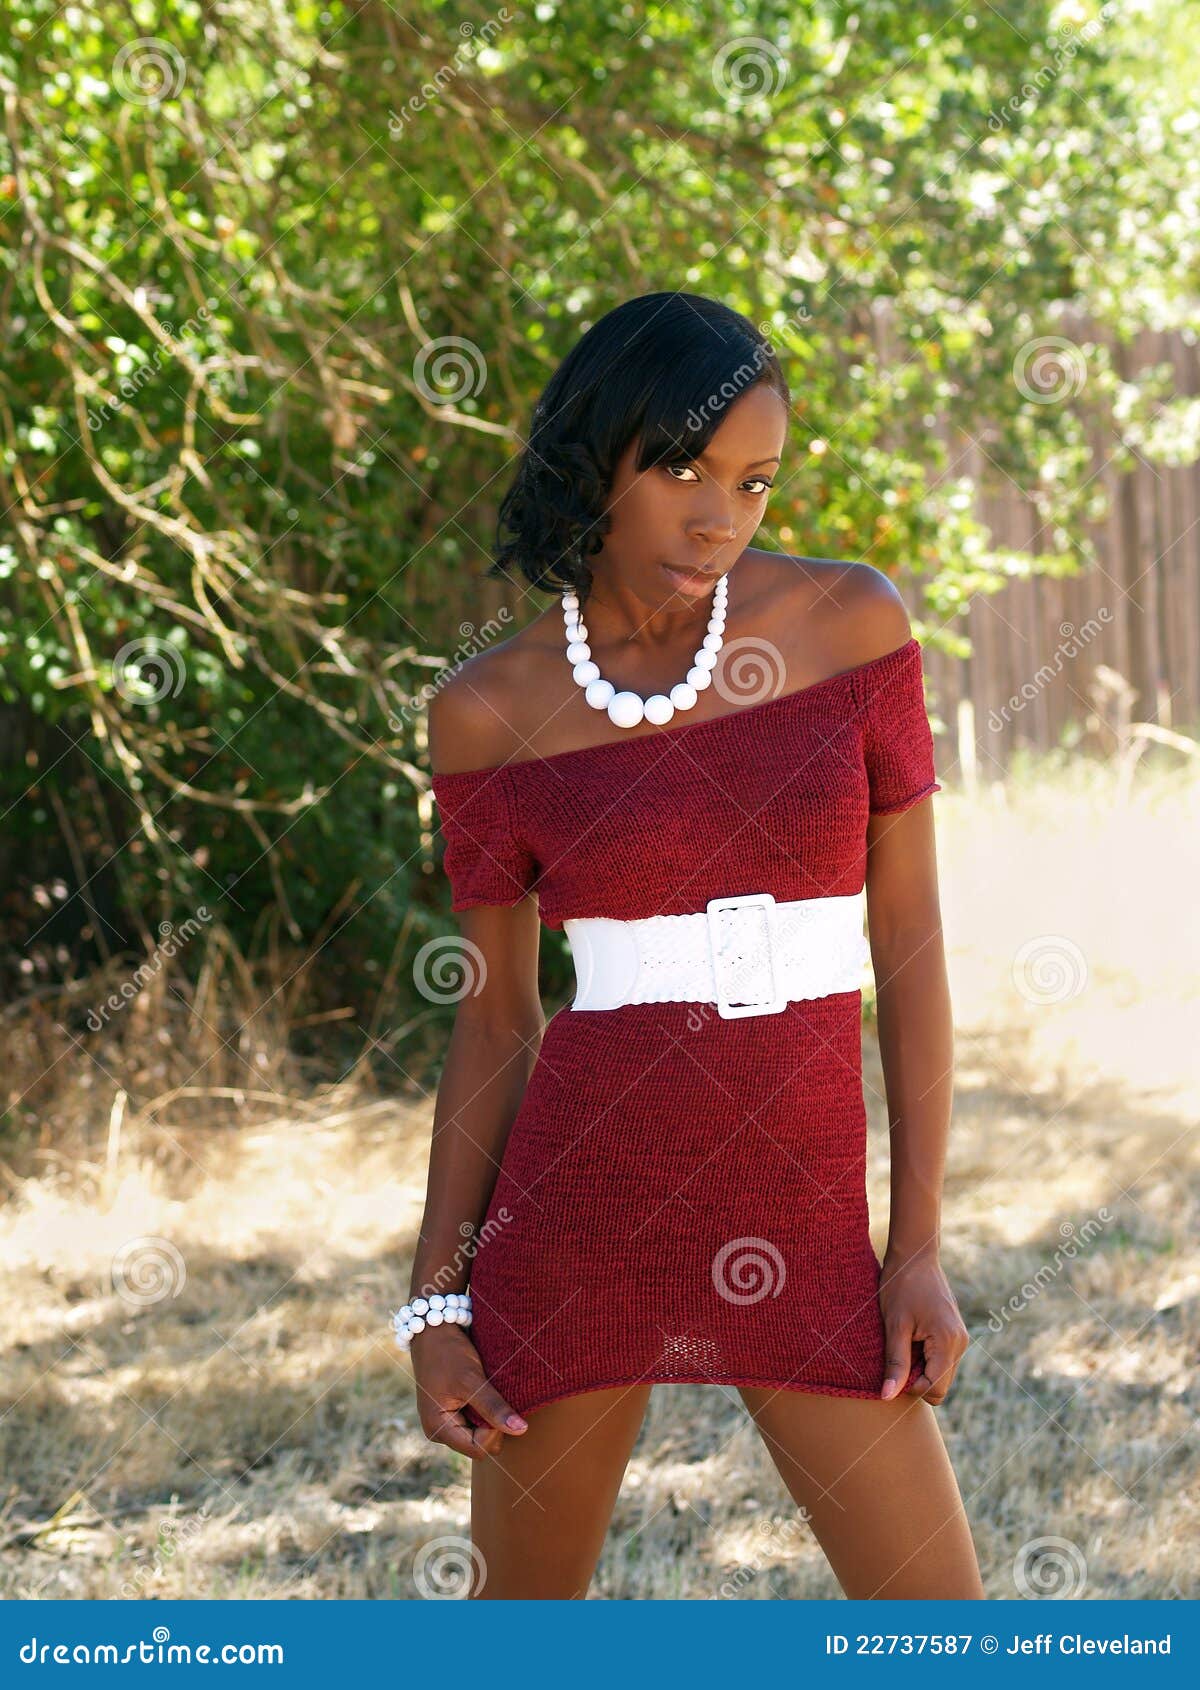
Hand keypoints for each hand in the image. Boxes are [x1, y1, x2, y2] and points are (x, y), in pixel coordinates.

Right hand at [408, 1324, 528, 1457]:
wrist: (432, 1329)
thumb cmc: (448, 1353)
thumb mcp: (472, 1380)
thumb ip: (494, 1407)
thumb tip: (521, 1430)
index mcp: (438, 1428)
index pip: (478, 1449)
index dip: (494, 1431)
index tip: (497, 1403)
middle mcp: (439, 1430)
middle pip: (479, 1444)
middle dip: (492, 1424)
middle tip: (492, 1394)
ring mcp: (445, 1421)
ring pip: (479, 1432)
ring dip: (488, 1414)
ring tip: (485, 1389)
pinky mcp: (451, 1410)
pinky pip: (475, 1420)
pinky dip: (484, 1407)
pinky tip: (482, 1389)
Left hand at [877, 1245, 969, 1404]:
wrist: (914, 1256)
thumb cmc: (901, 1286)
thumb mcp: (894, 1326)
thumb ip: (895, 1363)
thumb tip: (887, 1397)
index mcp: (948, 1342)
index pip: (935, 1389)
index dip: (911, 1387)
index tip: (893, 1367)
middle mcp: (960, 1343)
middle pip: (940, 1384)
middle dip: (916, 1378)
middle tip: (896, 1352)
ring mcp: (960, 1338)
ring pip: (940, 1373)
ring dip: (919, 1367)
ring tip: (903, 1341)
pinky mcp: (954, 1333)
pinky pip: (941, 1359)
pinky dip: (924, 1356)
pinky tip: (910, 1337)